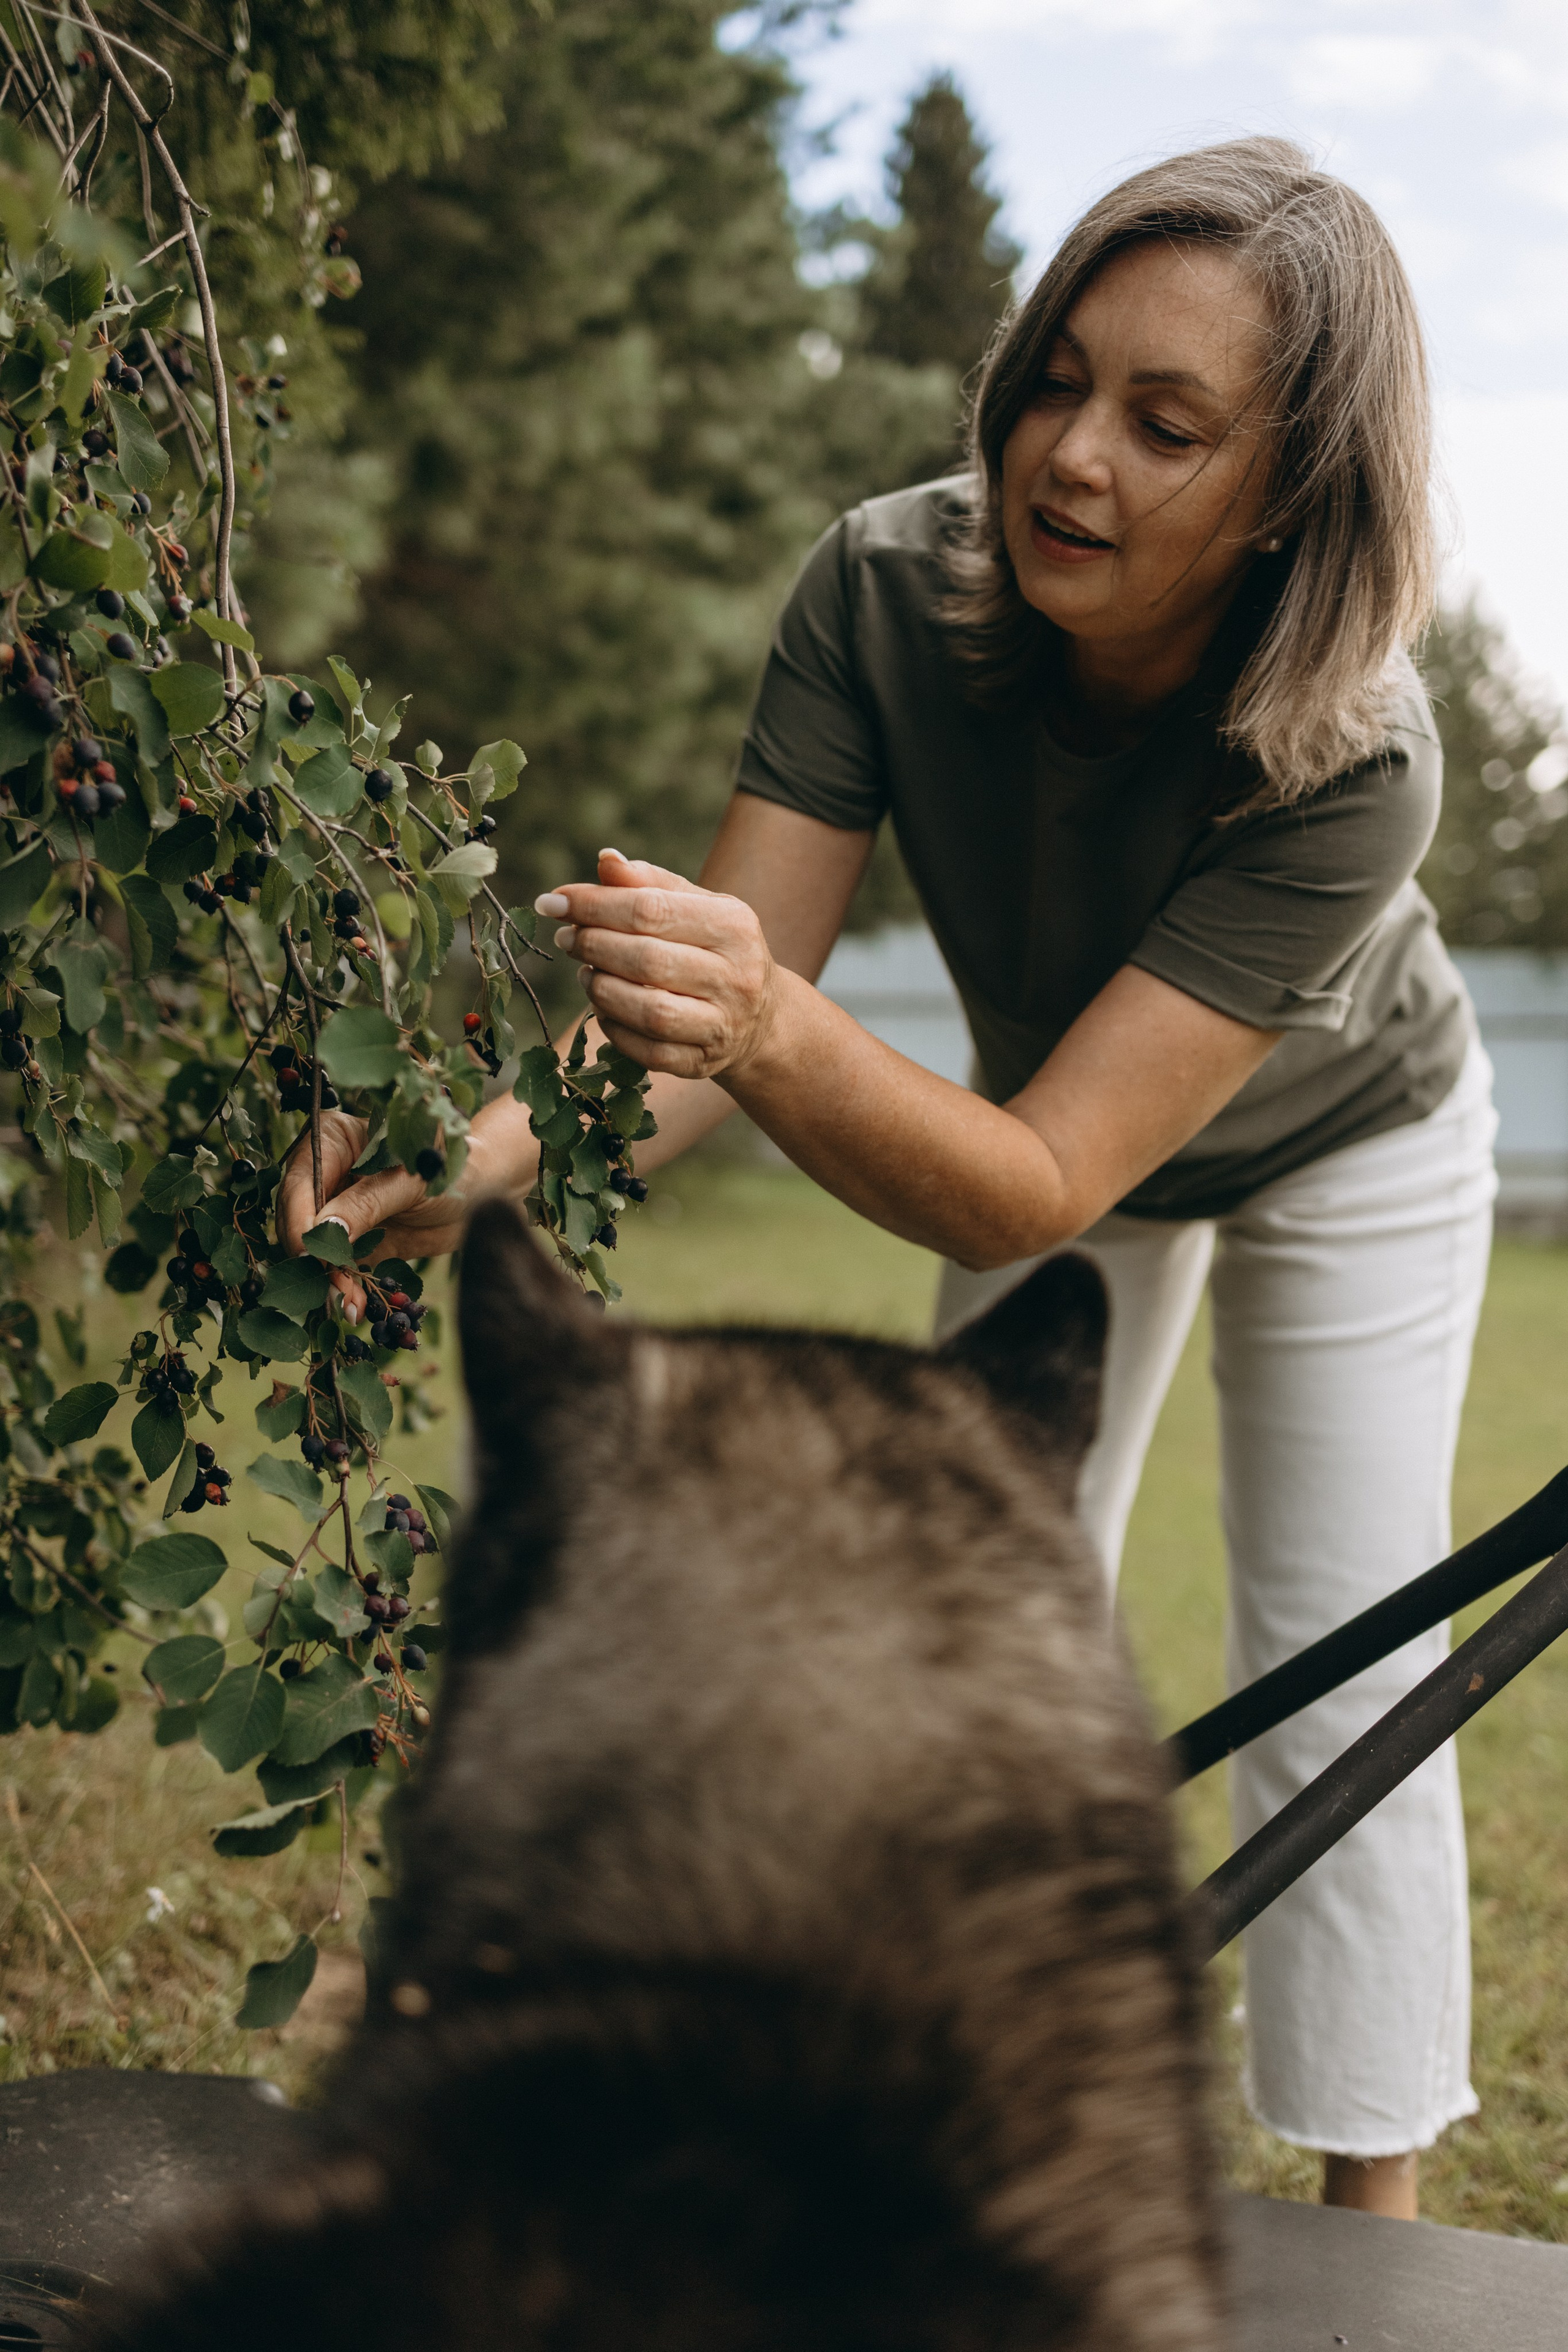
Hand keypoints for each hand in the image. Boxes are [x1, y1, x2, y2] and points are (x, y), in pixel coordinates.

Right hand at [276, 1108, 475, 1320]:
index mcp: (334, 1139)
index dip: (300, 1218)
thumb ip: (368, 1202)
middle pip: (298, 1216)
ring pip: (313, 1246)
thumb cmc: (450, 1170)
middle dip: (314, 1254)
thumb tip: (324, 1231)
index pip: (300, 1181)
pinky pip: (338, 1265)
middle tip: (334, 1283)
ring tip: (351, 1303)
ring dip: (328, 1277)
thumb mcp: (411, 1182)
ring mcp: (336, 1208)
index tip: (308, 1251)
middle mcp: (327, 1172)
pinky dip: (345, 1286)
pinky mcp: (352, 1240)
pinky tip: (356, 1306)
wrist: (480, 1193)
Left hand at [538, 849, 780, 1080]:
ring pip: (648, 1011)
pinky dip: (614, 1030)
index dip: (593, 905)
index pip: (650, 909)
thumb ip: (651, 883)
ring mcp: (722, 1025)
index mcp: (733, 926)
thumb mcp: (697, 907)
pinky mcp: (703, 1063)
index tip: (553, 902)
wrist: (763, 1018)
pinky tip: (603, 1009)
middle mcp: (735, 976)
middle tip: (567, 938)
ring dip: (601, 990)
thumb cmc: (716, 949)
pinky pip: (648, 1052)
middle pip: (646, 959)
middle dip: (593, 945)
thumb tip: (606, 860)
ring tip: (586, 973)